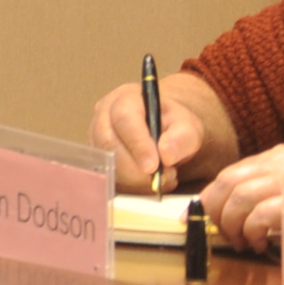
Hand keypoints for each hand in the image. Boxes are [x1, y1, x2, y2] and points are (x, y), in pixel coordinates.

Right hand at [88, 70, 236, 191]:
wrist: (164, 130)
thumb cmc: (173, 125)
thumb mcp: (187, 127)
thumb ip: (181, 138)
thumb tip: (166, 154)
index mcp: (126, 99)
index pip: (124, 118)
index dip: (137, 144)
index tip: (153, 166)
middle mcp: (104, 114)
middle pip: (108, 142)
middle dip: (134, 168)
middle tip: (161, 179)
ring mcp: (96, 135)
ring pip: (105, 162)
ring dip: (133, 179)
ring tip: (161, 180)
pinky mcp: (97, 156)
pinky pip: (107, 174)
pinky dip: (129, 186)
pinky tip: (148, 184)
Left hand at [198, 145, 283, 253]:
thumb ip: (275, 188)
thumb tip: (245, 210)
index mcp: (280, 157)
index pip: (231, 172)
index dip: (214, 196)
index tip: (210, 216)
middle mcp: (281, 163)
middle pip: (227, 182)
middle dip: (218, 211)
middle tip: (225, 233)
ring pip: (239, 197)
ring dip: (233, 224)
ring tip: (243, 241)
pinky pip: (260, 214)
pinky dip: (252, 231)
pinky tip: (259, 243)